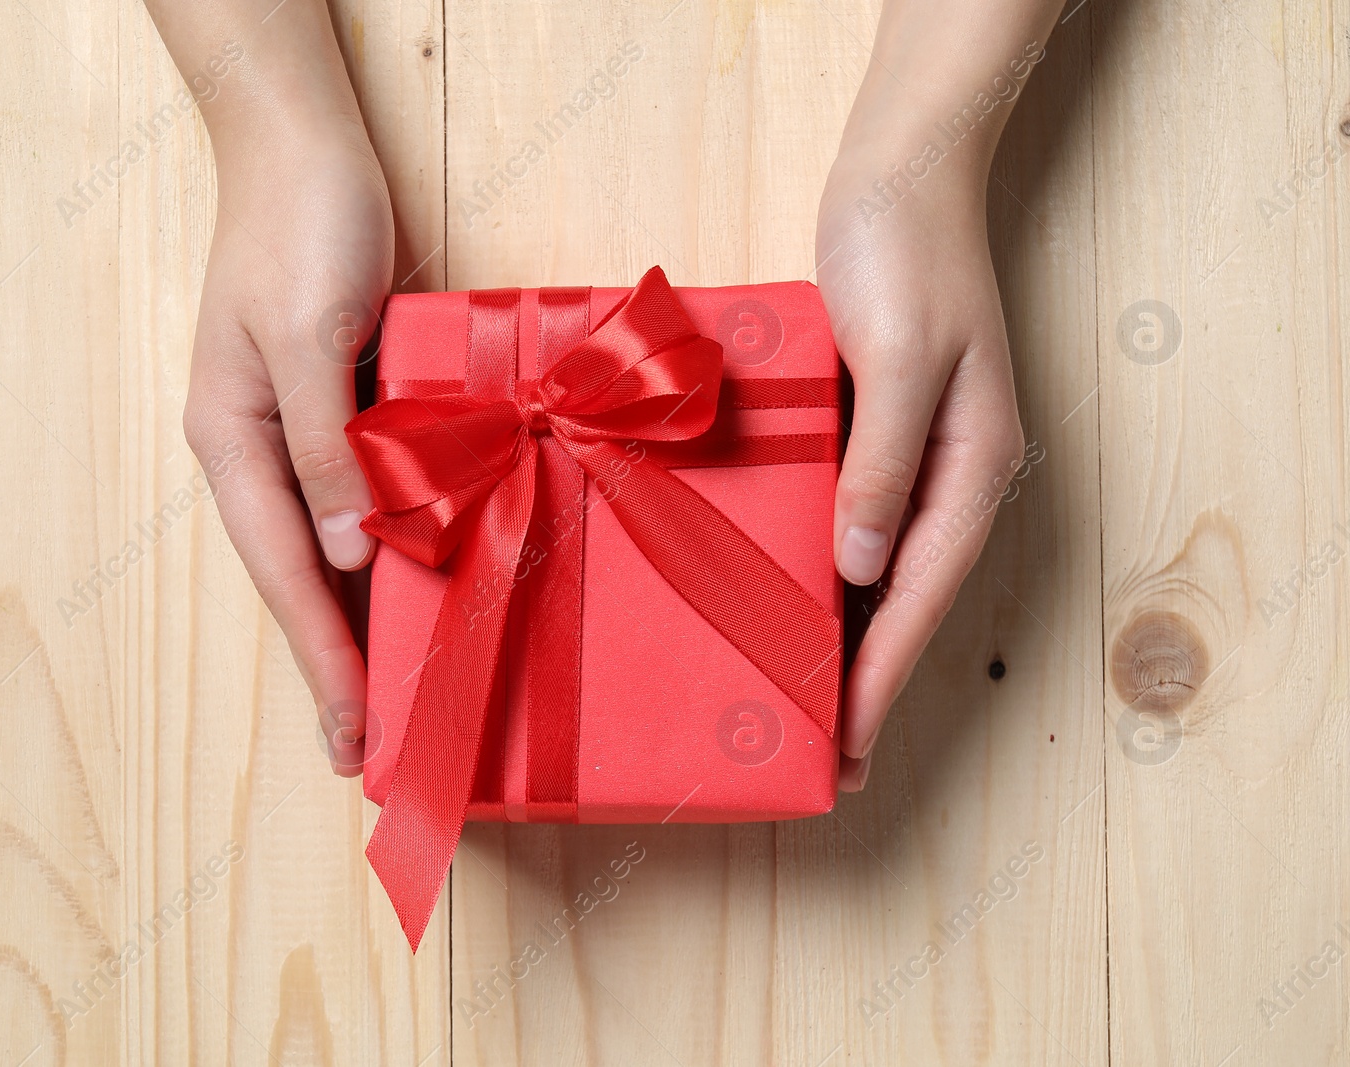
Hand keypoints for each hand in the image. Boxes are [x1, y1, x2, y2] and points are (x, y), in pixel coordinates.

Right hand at [182, 118, 392, 777]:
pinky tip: (420, 586)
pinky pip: (369, 499)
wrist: (304, 145)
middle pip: (303, 575)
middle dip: (336, 661)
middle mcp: (262, 452)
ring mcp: (303, 433)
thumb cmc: (299, 225)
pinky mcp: (345, 410)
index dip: (321, 656)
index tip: (353, 733)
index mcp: (233, 442)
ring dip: (365, 618)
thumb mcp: (306, 333)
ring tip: (396, 694)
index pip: (284, 571)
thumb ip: (325, 444)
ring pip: (336, 547)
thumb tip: (347, 549)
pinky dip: (392, 551)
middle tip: (374, 748)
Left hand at [815, 145, 1026, 791]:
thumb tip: (860, 567)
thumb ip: (884, 465)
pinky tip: (783, 600)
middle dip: (863, 678)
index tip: (845, 745)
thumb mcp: (903, 358)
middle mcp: (948, 474)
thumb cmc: (904, 254)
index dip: (881, 676)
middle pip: (902, 599)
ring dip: (841, 635)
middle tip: (817, 756)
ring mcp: (909, 455)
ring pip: (875, 570)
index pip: (921, 595)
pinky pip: (847, 522)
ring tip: (796, 704)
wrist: (898, 174)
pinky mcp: (870, 433)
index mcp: (974, 466)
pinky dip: (820, 570)